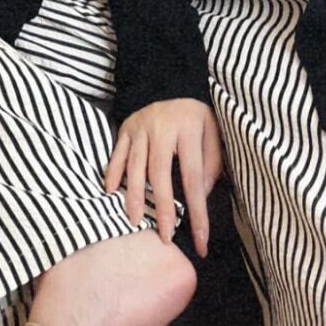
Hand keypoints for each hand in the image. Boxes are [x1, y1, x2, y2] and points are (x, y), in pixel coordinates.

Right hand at [103, 97, 223, 257]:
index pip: (194, 177)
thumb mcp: (214, 133)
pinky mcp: (126, 128)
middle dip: (163, 208)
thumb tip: (200, 194)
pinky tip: (111, 192)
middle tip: (165, 237)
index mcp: (189, 128)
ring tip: (135, 221)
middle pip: (160, 173)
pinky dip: (113, 173)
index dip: (197, 211)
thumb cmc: (196, 119)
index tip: (200, 241)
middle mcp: (163, 127)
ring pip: (135, 165)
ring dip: (134, 195)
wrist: (171, 84)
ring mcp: (141, 126)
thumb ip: (211, 164)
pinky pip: (117, 153)